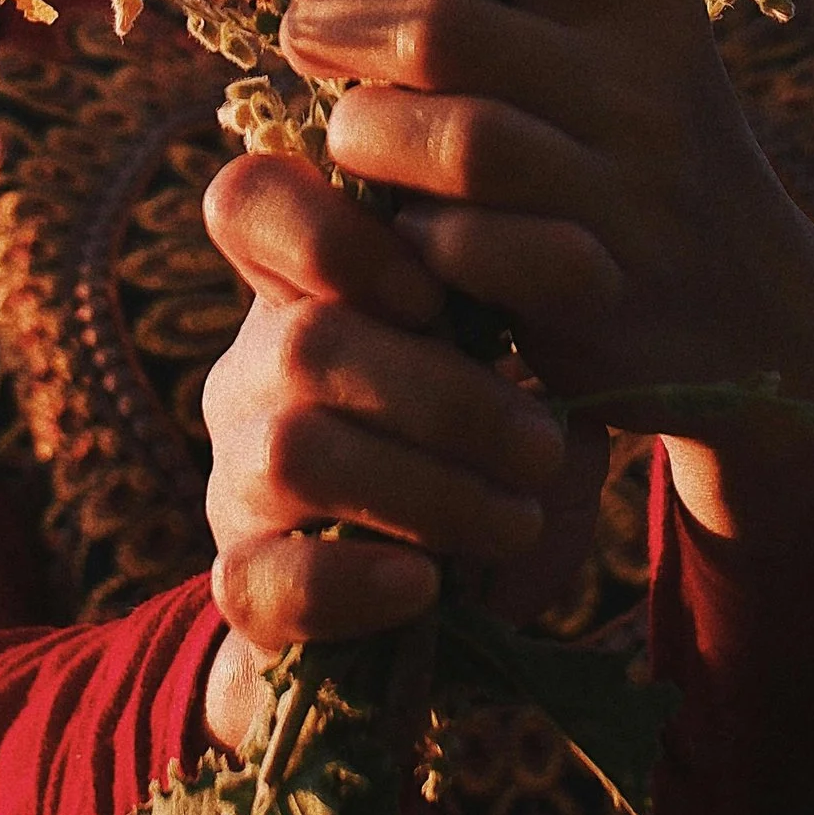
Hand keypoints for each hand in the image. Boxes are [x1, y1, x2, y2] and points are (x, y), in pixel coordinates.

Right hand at [198, 137, 607, 750]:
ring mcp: (237, 480)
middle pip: (307, 342)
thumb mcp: (511, 374)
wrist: (430, 613)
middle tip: (540, 444)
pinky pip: (262, 580)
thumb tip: (575, 310)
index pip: (251, 201)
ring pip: (293, 452)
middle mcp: (254, 373)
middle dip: (447, 396)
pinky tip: (425, 586)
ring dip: (426, 486)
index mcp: (309, 289)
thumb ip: (525, 324)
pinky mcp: (244, 585)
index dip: (330, 231)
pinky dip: (352, 581)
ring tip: (517, 517)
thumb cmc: (485, 458)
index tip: (437, 293)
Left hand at [275, 0, 813, 547]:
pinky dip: (416, 243)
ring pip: (447, 139)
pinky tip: (414, 245)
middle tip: (301, 32)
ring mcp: (626, 185)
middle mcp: (641, 77)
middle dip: (338, 25)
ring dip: (364, 140)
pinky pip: (466, 247)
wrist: (758, 316)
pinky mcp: (598, 284)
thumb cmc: (630, 158)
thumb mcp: (607, 54)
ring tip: (351, 142)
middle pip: (441, 28)